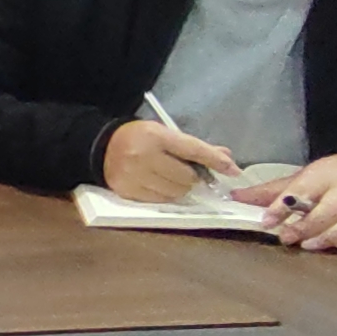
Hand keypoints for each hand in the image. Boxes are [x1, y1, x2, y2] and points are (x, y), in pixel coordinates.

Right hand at [103, 120, 236, 202]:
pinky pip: (159, 200)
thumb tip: (226, 158)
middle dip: (192, 178)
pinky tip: (159, 185)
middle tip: (185, 172)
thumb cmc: (140, 138)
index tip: (234, 171)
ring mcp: (134, 176)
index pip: (193, 150)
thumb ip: (194, 147)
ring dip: (180, 188)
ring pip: (174, 192)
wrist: (102, 146)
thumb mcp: (165, 134)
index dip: (215, 161)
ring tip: (171, 179)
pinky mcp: (127, 191)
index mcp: (156, 136)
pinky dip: (165, 195)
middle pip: (186, 177)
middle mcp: (143, 156)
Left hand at [233, 152, 336, 251]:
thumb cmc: (334, 176)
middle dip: (306, 226)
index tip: (267, 221)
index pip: (303, 189)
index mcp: (326, 173)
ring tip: (310, 245)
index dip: (283, 206)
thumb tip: (235, 197)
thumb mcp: (304, 177)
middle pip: (330, 210)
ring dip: (330, 237)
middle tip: (287, 238)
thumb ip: (272, 191)